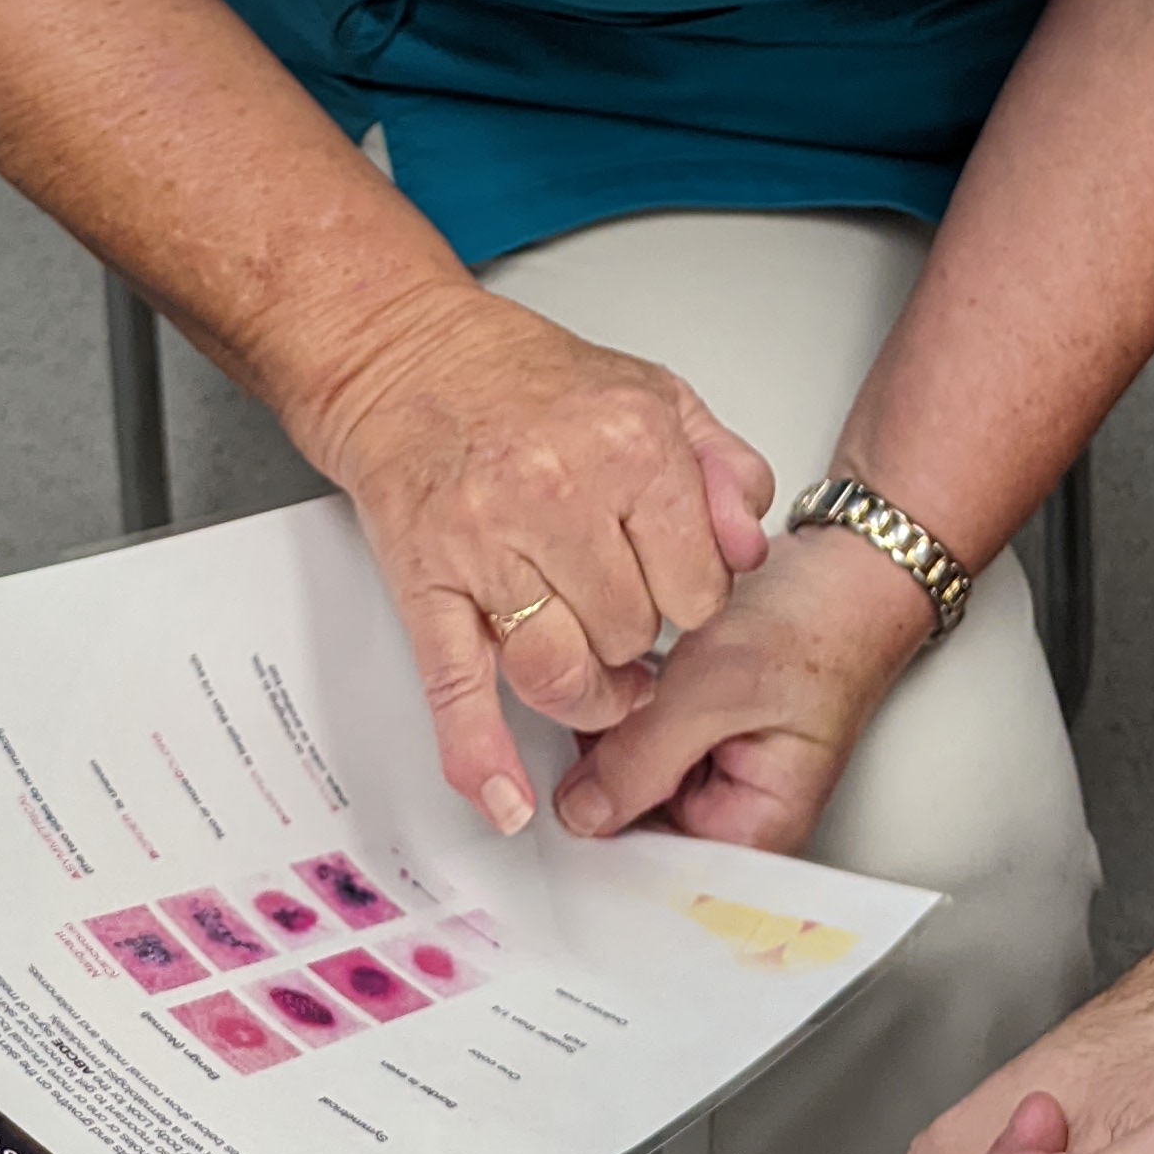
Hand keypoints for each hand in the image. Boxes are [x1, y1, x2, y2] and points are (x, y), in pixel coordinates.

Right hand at [287, 279, 772, 834]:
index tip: (669, 586)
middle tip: (614, 604)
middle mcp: (560, 493)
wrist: (404, 355)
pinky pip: (458, 686)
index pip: (699, 588)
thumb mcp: (654, 393)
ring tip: (590, 669)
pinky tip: (505, 798)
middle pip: (634, 636)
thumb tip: (749, 549)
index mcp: (629, 445)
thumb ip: (722, 468)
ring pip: (564, 675)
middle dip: (633, 635)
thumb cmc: (523, 379)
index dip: (689, 599)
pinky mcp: (427, 584)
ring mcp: (487, 545)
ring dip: (585, 691)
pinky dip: (481, 754)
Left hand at [554, 522, 932, 854]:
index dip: (601, 859)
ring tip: (597, 705)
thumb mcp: (718, 689)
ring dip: (600, 748)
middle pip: (633, 834)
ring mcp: (707, 774)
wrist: (844, 567)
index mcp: (754, 832)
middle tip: (555, 749)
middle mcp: (730, 815)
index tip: (549, 829)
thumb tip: (577, 813)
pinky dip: (612, 720)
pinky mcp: (690, 736)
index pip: (660, 879)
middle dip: (594, 790)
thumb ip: (643, 756)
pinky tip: (607, 690)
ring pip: (624, 785)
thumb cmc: (818, 628)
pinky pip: (631, 745)